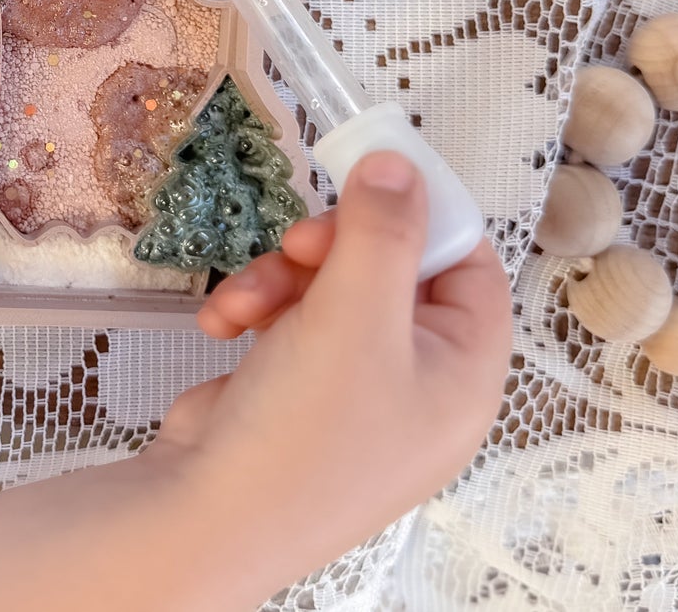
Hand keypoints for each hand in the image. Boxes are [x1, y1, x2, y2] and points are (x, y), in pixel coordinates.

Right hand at [146, 150, 511, 600]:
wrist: (208, 515)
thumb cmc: (306, 424)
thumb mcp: (355, 313)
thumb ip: (382, 228)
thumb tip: (401, 162)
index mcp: (464, 373)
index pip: (470, 264)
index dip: (422, 215)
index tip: (367, 177)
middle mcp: (419, 382)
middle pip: (390, 267)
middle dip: (330, 248)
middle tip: (297, 242)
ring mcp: (356, 390)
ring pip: (329, 286)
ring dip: (278, 277)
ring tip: (244, 300)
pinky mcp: (298, 391)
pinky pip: (289, 320)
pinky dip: (255, 309)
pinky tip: (222, 324)